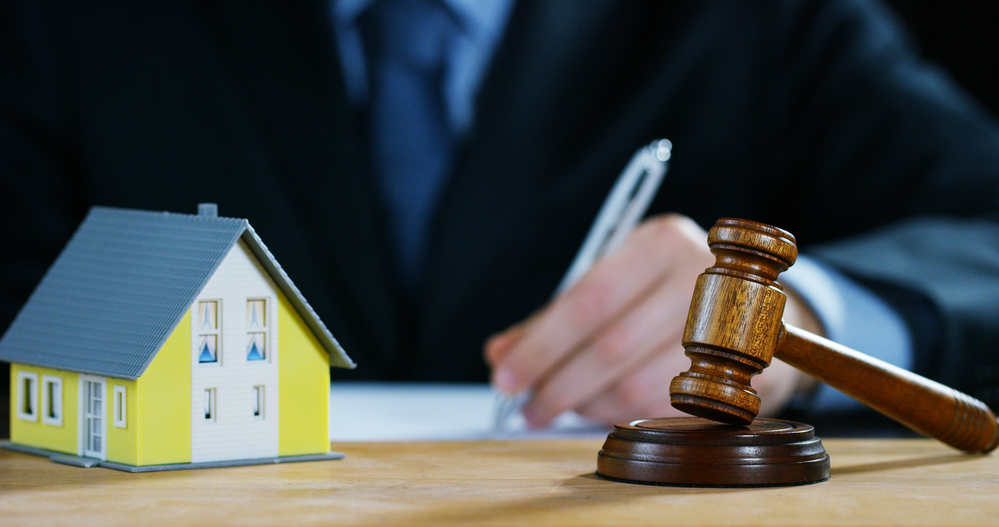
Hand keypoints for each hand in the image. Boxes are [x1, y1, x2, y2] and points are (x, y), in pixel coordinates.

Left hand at [485, 214, 819, 426]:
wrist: (757, 310)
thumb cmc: (663, 293)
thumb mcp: (614, 284)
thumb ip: (554, 318)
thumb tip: (499, 355)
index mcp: (661, 242)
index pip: (590, 300)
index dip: (541, 344)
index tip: (504, 375)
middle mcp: (702, 279)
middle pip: (611, 346)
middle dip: (557, 384)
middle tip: (526, 407)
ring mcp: (730, 331)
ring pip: (638, 385)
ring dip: (587, 404)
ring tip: (560, 406)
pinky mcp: (744, 377)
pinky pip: (664, 410)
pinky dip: (620, 415)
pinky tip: (599, 409)